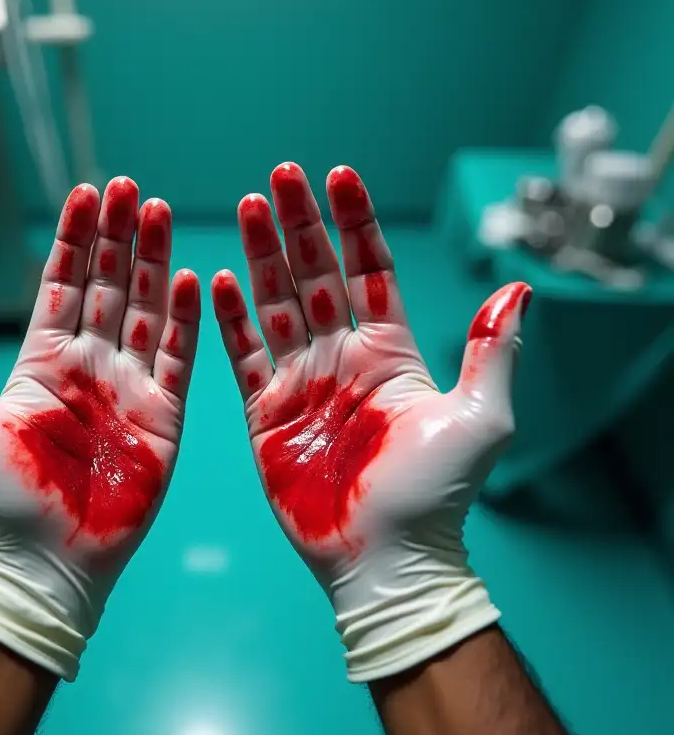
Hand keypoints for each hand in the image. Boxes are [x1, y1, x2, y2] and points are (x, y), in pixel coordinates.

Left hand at [0, 178, 199, 678]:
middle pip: (109, 287)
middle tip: (130, 188)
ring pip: (146, 311)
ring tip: (160, 212)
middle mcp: (89, 368)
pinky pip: (178, 359)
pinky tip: (187, 278)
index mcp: (42, 364)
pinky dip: (184, 319)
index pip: (62, 285)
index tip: (85, 191)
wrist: (45, 562)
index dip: (74, 239)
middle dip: (118, 236)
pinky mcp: (163, 419)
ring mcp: (129, 390)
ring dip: (152, 262)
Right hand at [212, 163, 528, 680]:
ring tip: (248, 205)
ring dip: (262, 255)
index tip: (339, 174)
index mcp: (392, 353)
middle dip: (299, 224)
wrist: (386, 560)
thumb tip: (518, 286)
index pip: (370, 270)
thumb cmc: (435, 495)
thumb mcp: (479, 419)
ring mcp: (302, 384)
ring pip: (275, 304)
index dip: (354, 223)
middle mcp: (344, 359)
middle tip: (280, 175)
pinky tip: (217, 278)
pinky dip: (230, 318)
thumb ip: (489, 352)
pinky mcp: (266, 415)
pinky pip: (243, 356)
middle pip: (315, 275)